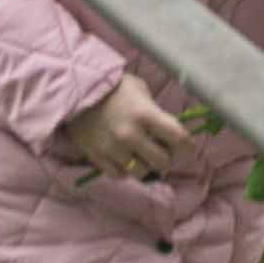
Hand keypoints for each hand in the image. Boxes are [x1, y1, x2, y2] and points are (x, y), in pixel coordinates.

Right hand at [61, 72, 188, 182]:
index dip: (188, 146)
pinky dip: (124, 170)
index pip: (179, 139)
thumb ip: (156, 112)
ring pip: (141, 172)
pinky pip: (119, 175)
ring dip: (145, 165)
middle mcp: (131, 135)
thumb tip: (170, 134)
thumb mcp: (140, 91)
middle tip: (162, 151)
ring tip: (141, 155)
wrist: (75, 89)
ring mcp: (113, 148)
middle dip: (167, 158)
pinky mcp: (97, 157)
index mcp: (145, 114)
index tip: (187, 147)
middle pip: (163, 162)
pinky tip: (124, 158)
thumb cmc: (113, 87)